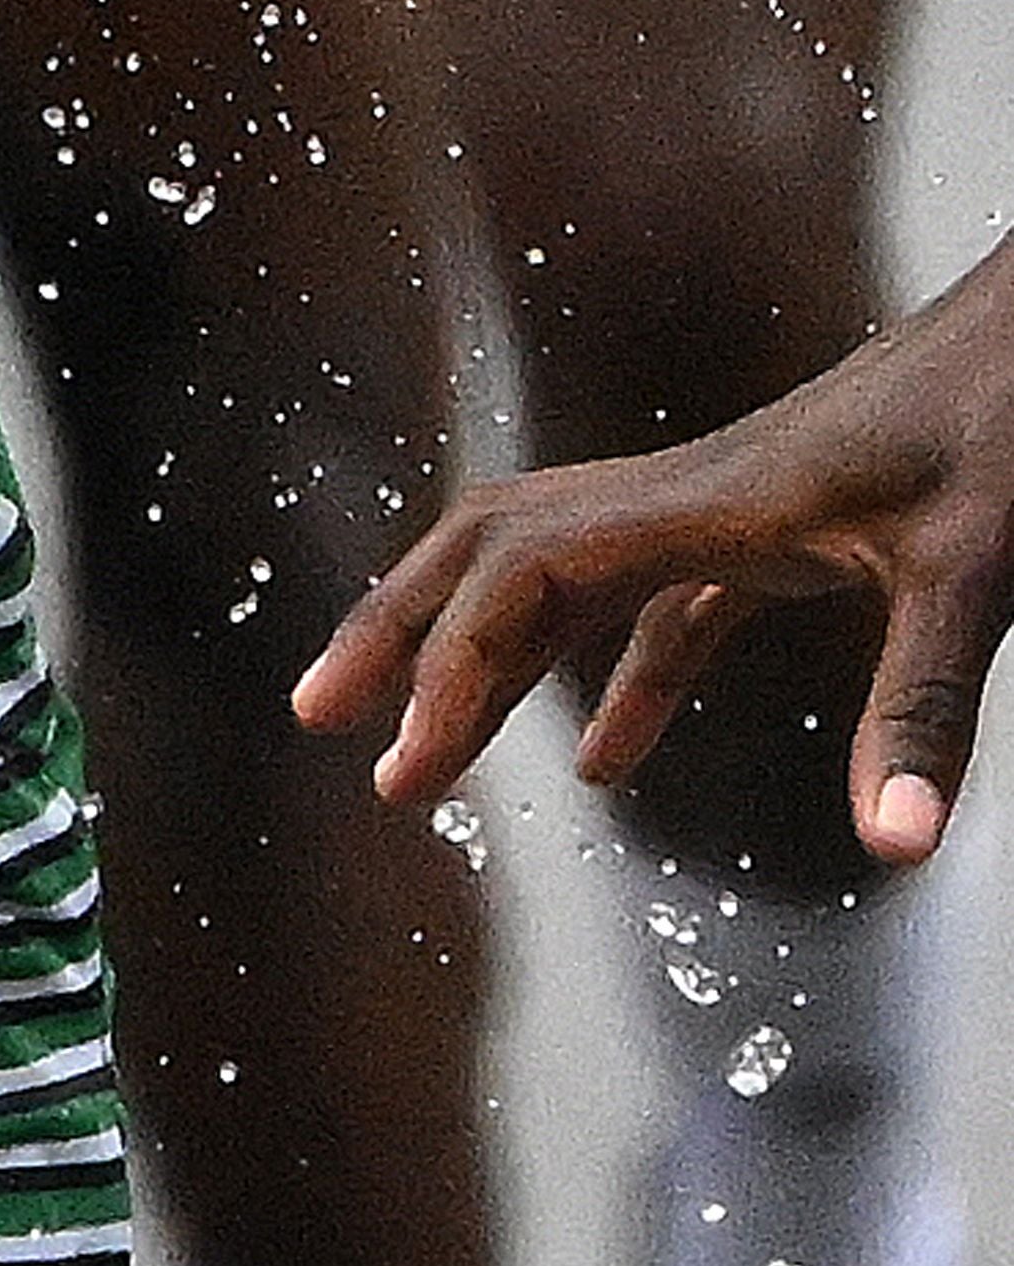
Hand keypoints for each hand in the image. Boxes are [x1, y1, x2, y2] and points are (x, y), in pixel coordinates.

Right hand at [294, 232, 1013, 864]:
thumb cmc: (1013, 420)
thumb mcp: (980, 566)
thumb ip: (923, 703)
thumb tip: (894, 845)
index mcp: (709, 498)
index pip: (527, 574)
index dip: (453, 665)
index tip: (407, 766)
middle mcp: (689, 491)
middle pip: (495, 547)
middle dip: (401, 629)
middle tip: (321, 717)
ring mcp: (726, 509)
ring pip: (556, 570)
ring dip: (481, 648)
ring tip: (419, 744)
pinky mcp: (777, 534)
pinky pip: (657, 610)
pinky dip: (615, 683)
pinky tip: (605, 768)